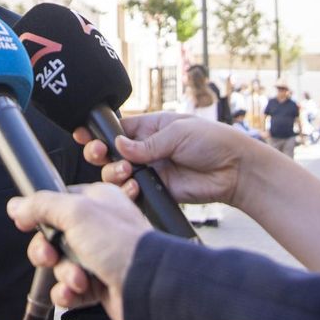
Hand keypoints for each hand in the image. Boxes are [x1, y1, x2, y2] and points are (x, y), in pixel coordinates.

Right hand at [7, 184, 150, 319]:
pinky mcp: (99, 285)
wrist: (147, 286)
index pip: (57, 203)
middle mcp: (98, 228)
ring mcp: (99, 257)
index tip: (26, 223)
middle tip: (50, 256)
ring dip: (63, 274)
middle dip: (47, 251)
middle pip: (53, 238)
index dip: (40, 215)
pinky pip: (70, 289)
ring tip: (78, 279)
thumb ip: (42, 206)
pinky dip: (68, 293)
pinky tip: (75, 293)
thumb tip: (16, 205)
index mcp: (97, 201)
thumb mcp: (76, 212)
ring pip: (60, 265)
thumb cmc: (121, 243)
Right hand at [75, 112, 257, 207]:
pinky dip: (128, 192)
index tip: (83, 134)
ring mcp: (151, 171)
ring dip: (114, 173)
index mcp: (150, 127)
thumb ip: (146, 143)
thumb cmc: (212, 141)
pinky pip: (134, 192)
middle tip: (100, 154)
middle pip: (110, 153)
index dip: (98, 132)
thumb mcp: (177, 132)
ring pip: (117, 174)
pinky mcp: (158, 191)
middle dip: (99, 153)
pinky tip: (134, 189)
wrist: (236, 169)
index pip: (117, 129)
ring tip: (127, 172)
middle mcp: (146, 149)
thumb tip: (118, 146)